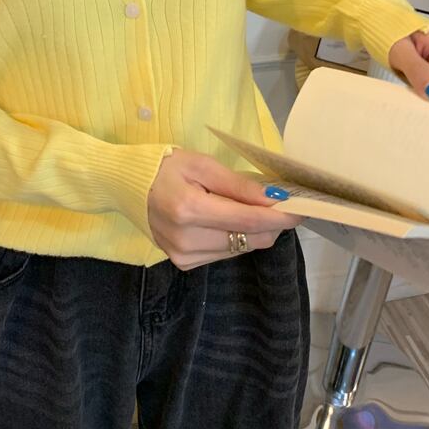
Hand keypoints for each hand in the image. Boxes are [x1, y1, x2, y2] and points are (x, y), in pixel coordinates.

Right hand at [146, 148, 303, 270]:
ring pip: (241, 249)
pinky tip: (226, 219)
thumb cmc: (164, 167)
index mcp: (190, 210)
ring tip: (247, 207)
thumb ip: (237, 184)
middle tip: (279, 202)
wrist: (126, 186)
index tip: (302, 206)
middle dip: (271, 223)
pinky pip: (225, 253)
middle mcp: (187, 240)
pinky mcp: (183, 263)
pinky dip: (235, 237)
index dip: (281, 216)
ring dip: (253, 230)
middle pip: (251, 240)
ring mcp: (184, 256)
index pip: (249, 221)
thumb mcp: (201, 164)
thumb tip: (275, 198)